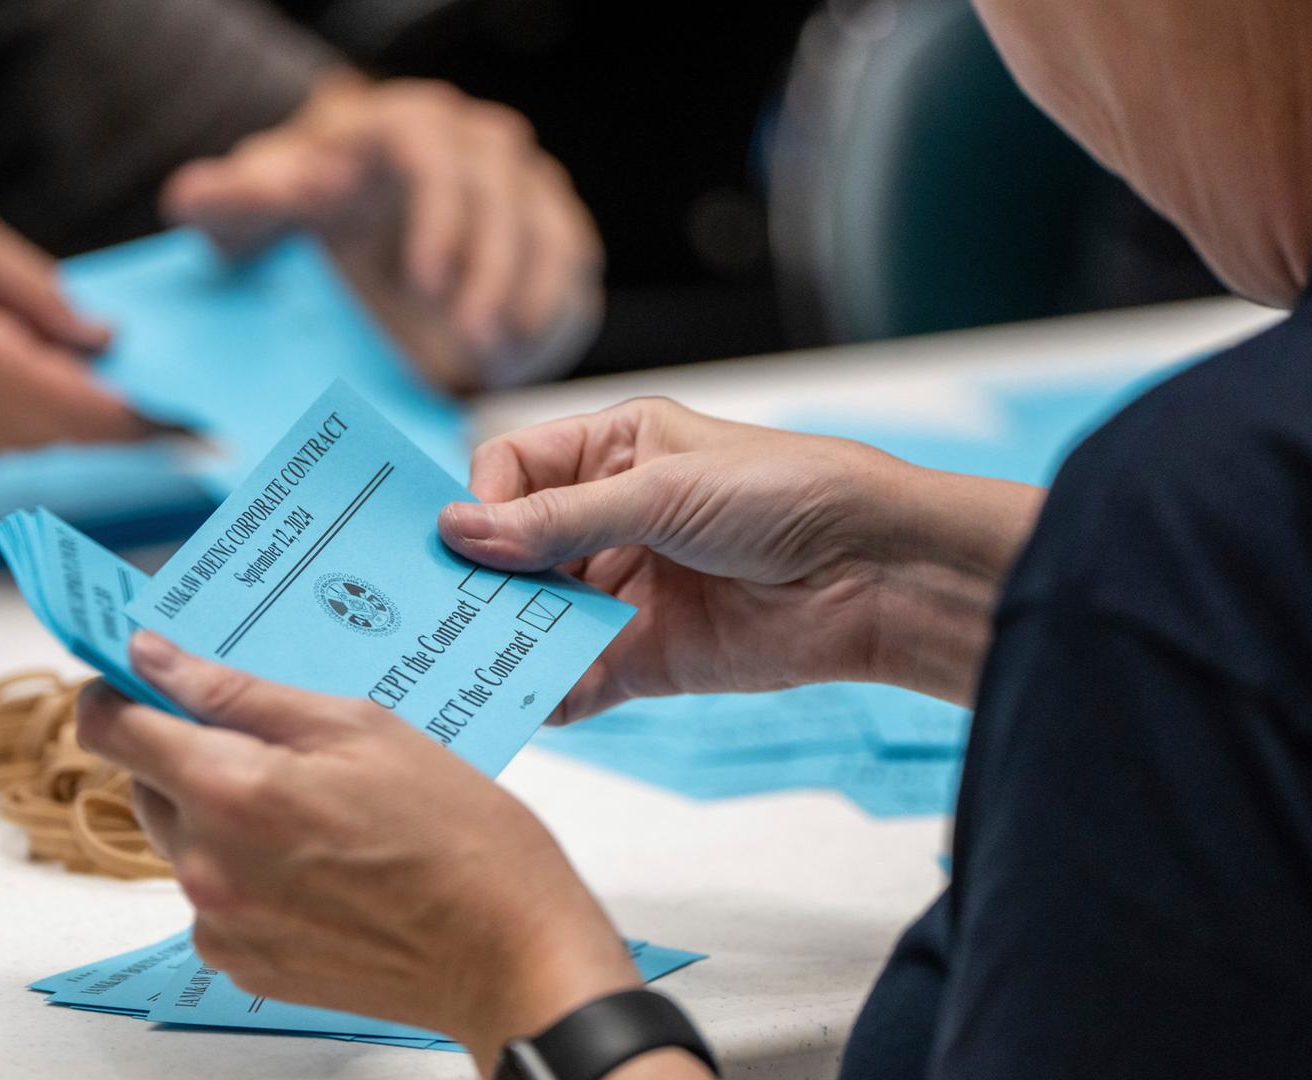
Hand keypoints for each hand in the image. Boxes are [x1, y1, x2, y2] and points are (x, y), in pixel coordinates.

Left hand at [76, 631, 640, 1067]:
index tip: (144, 678)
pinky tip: (322, 864)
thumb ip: (240, 693)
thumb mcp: (359, 727)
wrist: (509, 954)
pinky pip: (215, 898)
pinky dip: (249, 871)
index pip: (110, 728)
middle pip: (147, 783)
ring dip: (225, 815)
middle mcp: (208, 866)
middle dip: (192, 751)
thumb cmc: (458, 837)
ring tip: (321, 812)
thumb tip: (155, 659)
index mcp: (230, 791)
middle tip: (279, 745)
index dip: (119, 691)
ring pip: (184, 841)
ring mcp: (222, 925)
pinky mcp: (244, 966)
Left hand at [162, 77, 601, 390]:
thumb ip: (229, 201)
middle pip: (499, 193)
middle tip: (466, 336)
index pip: (432, 151)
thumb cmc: (297, 217)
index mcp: (396, 126)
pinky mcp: (546, 229)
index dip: (437, 216)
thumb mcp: (248, 213)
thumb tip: (229, 191)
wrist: (344, 238)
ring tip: (490, 355)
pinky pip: (566, 262)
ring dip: (523, 296)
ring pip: (542, 228)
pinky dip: (546, 311)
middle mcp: (468, 143)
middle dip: (488, 269)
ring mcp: (517, 184)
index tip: (423, 282)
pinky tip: (513, 357)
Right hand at [437, 398, 1044, 713]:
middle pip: (513, 549)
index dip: (484, 501)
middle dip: (480, 577)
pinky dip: (548, 690)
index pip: (513, 468)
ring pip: (535, 616)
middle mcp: (608, 519)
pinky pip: (576, 677)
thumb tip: (460, 530)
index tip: (464, 540)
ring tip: (468, 657)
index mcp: (612, 451)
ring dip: (504, 637)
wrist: (875, 573)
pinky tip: (528, 698)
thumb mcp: (663, 490)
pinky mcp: (643, 657)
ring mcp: (622, 590)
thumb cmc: (786, 493)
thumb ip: (560, 518)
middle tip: (436, 607)